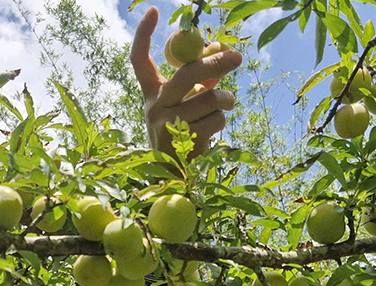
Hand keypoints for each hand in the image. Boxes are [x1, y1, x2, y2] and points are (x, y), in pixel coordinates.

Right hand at [130, 7, 242, 157]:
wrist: (173, 178)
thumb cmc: (183, 135)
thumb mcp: (185, 105)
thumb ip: (201, 79)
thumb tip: (222, 50)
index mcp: (151, 95)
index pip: (139, 60)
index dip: (144, 35)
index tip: (154, 11)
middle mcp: (154, 107)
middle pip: (187, 73)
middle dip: (216, 62)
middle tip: (237, 57)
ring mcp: (167, 125)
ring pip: (210, 98)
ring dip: (226, 100)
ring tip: (226, 105)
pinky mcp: (184, 141)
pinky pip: (216, 119)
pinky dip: (222, 120)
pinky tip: (213, 129)